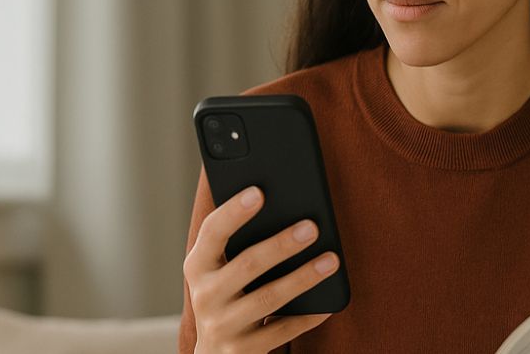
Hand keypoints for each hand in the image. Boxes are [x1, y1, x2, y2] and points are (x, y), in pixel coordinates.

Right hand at [184, 186, 339, 352]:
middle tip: (312, 227)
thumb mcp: (220, 272)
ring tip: (331, 260)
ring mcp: (222, 325)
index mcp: (197, 266)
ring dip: (303, 278)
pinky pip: (282, 330)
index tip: (259, 192)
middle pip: (247, 264)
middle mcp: (205, 295)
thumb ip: (238, 245)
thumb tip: (284, 210)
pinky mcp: (243, 350)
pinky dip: (307, 316)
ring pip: (268, 298)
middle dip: (281, 244)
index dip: (234, 211)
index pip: (212, 232)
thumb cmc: (226, 297)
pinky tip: (326, 304)